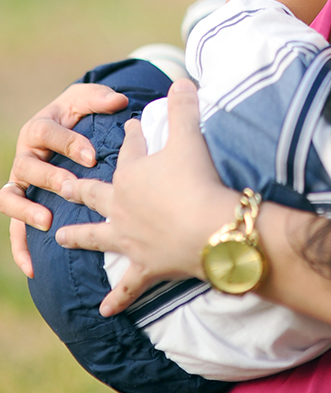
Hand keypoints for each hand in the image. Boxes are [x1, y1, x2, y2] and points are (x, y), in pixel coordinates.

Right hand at [0, 83, 128, 276]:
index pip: (47, 133)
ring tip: (47, 222)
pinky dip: (19, 248)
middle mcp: (25, 155)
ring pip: (11, 198)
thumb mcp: (86, 101)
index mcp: (38, 127)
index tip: (93, 156)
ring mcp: (20, 182)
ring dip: (26, 211)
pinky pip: (14, 228)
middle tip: (72, 188)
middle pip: (28, 167)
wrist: (66, 125)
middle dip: (50, 178)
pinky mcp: (23, 205)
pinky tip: (32, 267)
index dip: (68, 144)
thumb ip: (99, 99)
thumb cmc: (77, 114)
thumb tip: (120, 100)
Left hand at [55, 79, 235, 315]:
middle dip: (79, 186)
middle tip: (63, 182)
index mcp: (131, 174)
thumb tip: (183, 80)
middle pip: (95, 194)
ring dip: (78, 237)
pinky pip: (126, 287)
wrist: (209, 229)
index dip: (130, 135)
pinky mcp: (146, 267)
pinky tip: (103, 312)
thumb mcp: (190, 135)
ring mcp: (131, 240)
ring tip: (60, 237)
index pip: (128, 149)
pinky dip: (116, 300)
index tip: (128, 126)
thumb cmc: (197, 180)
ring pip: (96, 237)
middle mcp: (122, 207)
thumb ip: (185, 106)